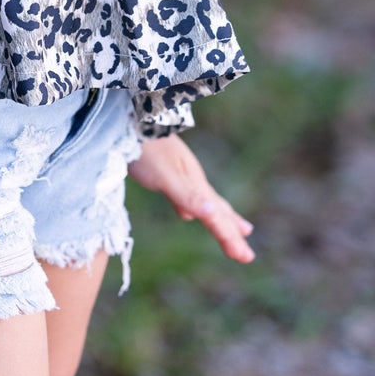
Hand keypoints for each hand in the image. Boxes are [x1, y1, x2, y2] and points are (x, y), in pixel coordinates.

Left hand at [128, 134, 255, 263]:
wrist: (127, 117)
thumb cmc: (143, 148)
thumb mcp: (164, 175)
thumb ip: (186, 194)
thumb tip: (213, 214)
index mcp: (195, 183)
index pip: (216, 216)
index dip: (230, 237)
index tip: (246, 258)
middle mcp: (193, 178)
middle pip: (218, 210)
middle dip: (232, 233)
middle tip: (246, 255)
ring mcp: (181, 173)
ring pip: (207, 202)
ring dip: (221, 219)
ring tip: (237, 229)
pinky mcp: (166, 170)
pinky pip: (188, 197)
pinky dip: (195, 208)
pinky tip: (187, 213)